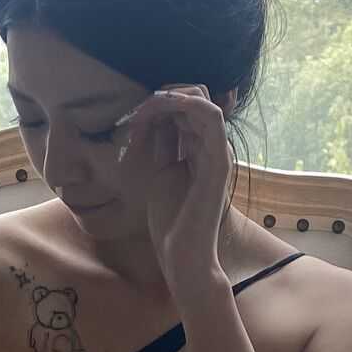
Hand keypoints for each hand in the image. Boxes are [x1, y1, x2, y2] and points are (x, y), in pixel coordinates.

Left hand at [115, 83, 232, 300]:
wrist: (182, 255)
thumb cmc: (170, 223)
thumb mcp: (160, 173)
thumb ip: (163, 145)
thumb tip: (152, 117)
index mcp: (200, 150)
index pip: (186, 107)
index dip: (160, 102)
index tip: (132, 116)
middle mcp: (212, 147)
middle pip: (196, 97)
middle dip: (163, 95)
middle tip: (135, 112)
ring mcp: (218, 152)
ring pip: (202, 100)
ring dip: (168, 98)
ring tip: (142, 112)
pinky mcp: (219, 161)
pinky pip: (210, 117)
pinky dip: (184, 105)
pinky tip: (160, 111)